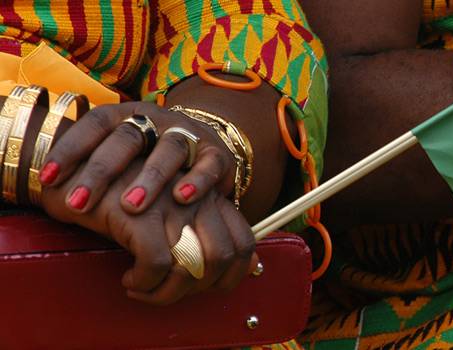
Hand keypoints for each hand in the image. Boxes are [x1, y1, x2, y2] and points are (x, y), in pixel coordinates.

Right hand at [40, 159, 255, 304]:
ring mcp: (170, 204)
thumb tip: (234, 271)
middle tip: (169, 292)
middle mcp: (197, 198)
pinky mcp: (140, 213)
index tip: (208, 290)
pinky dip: (144, 283)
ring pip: (191, 264)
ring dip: (167, 292)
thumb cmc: (123, 199)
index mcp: (210, 198)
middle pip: (222, 257)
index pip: (243, 242)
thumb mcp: (168, 215)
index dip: (232, 275)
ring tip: (144, 290)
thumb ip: (200, 235)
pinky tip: (130, 280)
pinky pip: (156, 264)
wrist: (74, 173)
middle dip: (198, 289)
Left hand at [41, 101, 235, 213]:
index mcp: (127, 115)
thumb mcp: (123, 156)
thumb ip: (94, 166)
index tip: (49, 178)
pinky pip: (208, 164)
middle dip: (101, 171)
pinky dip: (196, 181)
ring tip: (130, 206)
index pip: (95, 123)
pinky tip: (181, 199)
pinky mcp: (216, 153)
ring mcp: (189, 134)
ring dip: (149, 178)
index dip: (70, 148)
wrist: (206, 149)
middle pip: (127, 138)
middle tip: (79, 203)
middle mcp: (157, 119)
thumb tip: (47, 189)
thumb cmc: (150, 161)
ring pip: (168, 150)